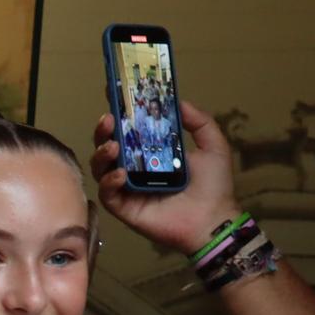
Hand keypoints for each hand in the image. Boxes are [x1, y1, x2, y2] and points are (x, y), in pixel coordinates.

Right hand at [90, 100, 239, 253]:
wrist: (212, 219)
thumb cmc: (214, 185)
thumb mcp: (213, 146)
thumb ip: (199, 122)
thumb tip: (179, 102)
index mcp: (153, 152)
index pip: (131, 131)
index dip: (121, 114)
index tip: (114, 95)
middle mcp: (135, 168)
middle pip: (109, 146)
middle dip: (104, 132)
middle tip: (110, 120)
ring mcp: (127, 188)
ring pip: (101, 168)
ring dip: (102, 154)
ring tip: (113, 147)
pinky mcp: (123, 208)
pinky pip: (107, 194)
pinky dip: (109, 182)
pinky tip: (121, 175)